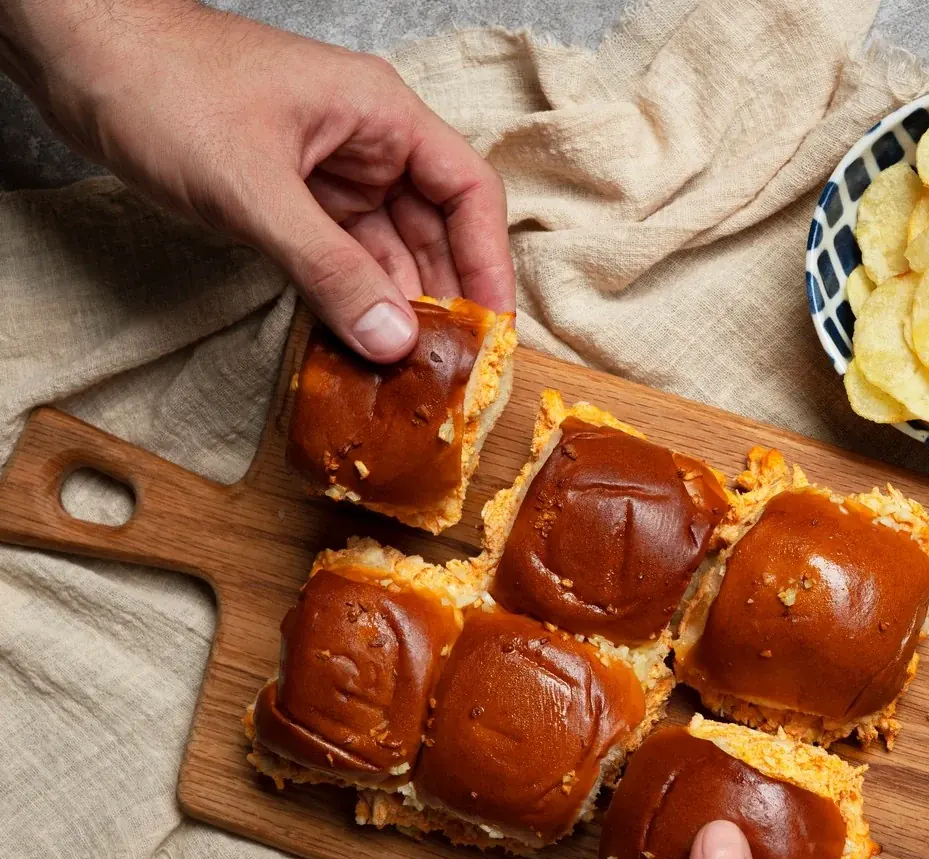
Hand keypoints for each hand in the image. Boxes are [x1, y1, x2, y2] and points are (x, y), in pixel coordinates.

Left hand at [0, 0, 513, 361]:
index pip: (468, 192)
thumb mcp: (254, 187)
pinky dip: (348, 300)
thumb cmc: (164, 85)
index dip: (487, 262)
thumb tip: (393, 337)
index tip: (492, 327)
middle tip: (450, 368)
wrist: (75, 55)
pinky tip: (356, 343)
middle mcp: (366, 145)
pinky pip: (338, 259)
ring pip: (385, 251)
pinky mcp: (289, 199)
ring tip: (406, 370)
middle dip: (442, 297)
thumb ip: (328, 268)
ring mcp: (327, 174)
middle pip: (433, 230)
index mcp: (381, 116)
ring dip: (394, 307)